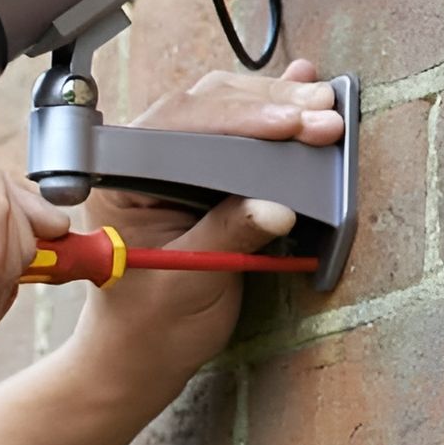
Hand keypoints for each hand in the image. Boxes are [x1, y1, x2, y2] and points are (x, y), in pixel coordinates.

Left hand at [68, 59, 343, 389]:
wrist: (145, 353)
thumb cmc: (151, 322)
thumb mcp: (190, 279)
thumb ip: (227, 235)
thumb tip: (275, 205)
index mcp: (120, 180)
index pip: (178, 130)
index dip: (235, 121)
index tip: (287, 125)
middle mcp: (141, 162)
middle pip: (203, 110)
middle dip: (265, 109)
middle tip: (321, 115)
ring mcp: (172, 165)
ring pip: (221, 111)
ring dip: (274, 105)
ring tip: (323, 104)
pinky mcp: (201, 176)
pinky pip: (235, 134)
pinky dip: (269, 114)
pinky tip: (299, 91)